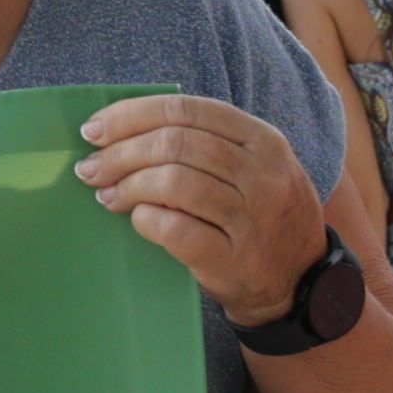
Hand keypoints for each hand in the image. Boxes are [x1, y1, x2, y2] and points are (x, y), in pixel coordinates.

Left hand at [79, 93, 329, 324]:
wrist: (301, 282)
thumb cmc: (262, 217)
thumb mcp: (256, 168)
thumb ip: (208, 144)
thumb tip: (124, 132)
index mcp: (264, 141)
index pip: (186, 110)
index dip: (131, 115)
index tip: (95, 129)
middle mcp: (263, 175)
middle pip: (174, 144)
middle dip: (119, 154)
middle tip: (90, 169)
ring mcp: (252, 219)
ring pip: (172, 183)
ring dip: (127, 187)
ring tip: (107, 196)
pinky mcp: (234, 259)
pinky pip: (175, 230)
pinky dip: (146, 220)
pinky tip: (137, 220)